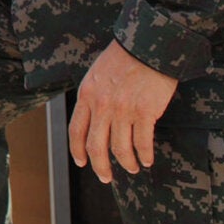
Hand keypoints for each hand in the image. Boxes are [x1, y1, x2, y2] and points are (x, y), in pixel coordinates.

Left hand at [68, 40, 178, 182]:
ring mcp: (123, 110)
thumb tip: (93, 121)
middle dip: (100, 166)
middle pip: (95, 146)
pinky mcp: (145, 112)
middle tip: (106, 177)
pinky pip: (142, 143)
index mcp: (86, 94)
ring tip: (133, 167)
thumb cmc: (123, 58)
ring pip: (120, 149)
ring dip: (127, 163)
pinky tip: (147, 159)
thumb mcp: (96, 74)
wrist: (148, 45)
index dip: (77, 150)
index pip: (76, 130)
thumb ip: (93, 97)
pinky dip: (145, 155)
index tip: (82, 162)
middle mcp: (101, 105)